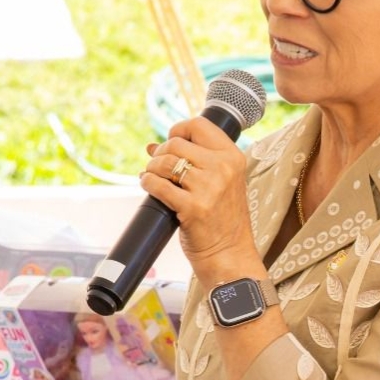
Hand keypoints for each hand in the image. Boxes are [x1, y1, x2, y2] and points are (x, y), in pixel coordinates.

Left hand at [141, 118, 258, 276]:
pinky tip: (148, 185)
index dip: (178, 131)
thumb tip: (152, 146)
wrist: (229, 254)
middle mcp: (223, 169)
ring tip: (152, 177)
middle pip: (176, 143)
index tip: (171, 144)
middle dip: (160, 153)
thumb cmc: (222, 219)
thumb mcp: (220, 183)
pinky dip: (147, 182)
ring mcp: (208, 188)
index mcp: (233, 158)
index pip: (199, 125)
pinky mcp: (192, 207)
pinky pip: (158, 184)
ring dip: (151, 168)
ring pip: (164, 162)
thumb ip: (194, 161)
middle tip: (158, 167)